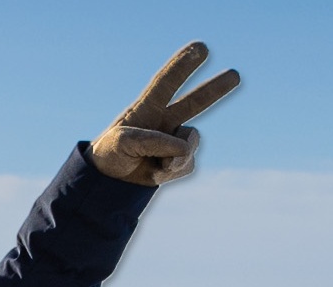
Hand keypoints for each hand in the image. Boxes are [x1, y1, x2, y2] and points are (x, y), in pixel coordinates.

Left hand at [90, 42, 239, 185]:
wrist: (108, 182)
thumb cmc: (109, 154)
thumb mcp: (121, 143)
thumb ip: (152, 140)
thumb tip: (182, 149)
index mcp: (146, 109)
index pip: (165, 83)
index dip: (182, 65)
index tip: (200, 47)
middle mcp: (164, 121)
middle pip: (194, 101)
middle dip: (215, 89)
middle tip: (235, 75)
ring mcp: (174, 140)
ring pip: (192, 140)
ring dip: (178, 154)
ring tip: (154, 163)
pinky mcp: (179, 161)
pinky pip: (187, 164)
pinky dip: (172, 171)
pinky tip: (155, 172)